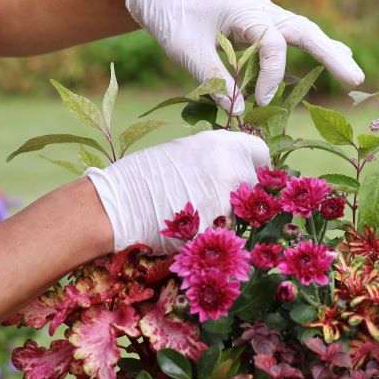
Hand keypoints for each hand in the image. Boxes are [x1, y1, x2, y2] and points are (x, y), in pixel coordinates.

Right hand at [85, 129, 268, 252]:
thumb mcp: (183, 151)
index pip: (261, 153)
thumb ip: (214, 157)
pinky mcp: (219, 229)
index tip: (244, 173)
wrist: (117, 206)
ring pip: (242, 211)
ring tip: (195, 214)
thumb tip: (232, 166)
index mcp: (222, 144)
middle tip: (212, 198)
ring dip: (226, 214)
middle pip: (254, 184)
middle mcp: (231, 169)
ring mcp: (227, 201)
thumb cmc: (142, 176)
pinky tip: (191, 229)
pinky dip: (214, 233)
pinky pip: (227, 232)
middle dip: (240, 193)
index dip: (253, 164)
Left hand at [126, 0, 364, 113]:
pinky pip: (292, 35)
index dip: (273, 76)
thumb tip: (241, 113)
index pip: (272, 43)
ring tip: (353, 73)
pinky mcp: (260, 22)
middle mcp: (260, 7)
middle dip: (330, 54)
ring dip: (328, 50)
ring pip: (303, 30)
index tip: (261, 104)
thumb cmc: (172, 21)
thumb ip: (215, 80)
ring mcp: (263, 12)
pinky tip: (332, 59)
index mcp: (243, 9)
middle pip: (304, 30)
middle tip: (356, 79)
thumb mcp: (187, 52)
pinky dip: (313, 47)